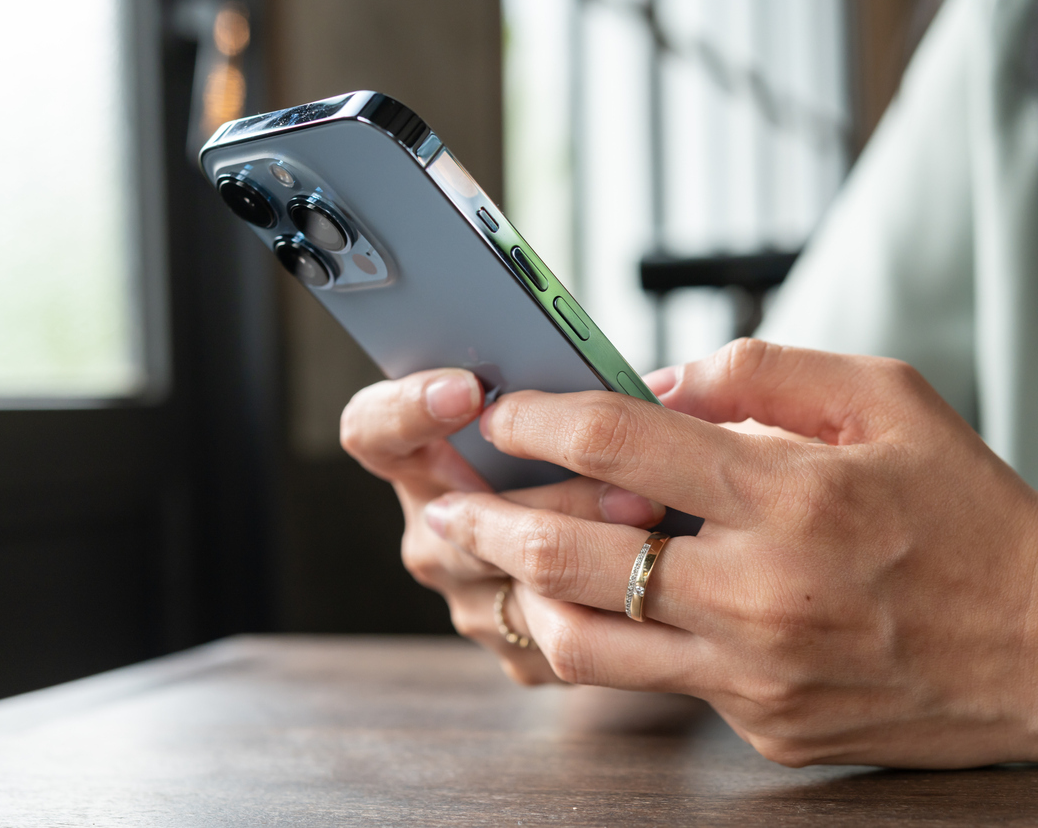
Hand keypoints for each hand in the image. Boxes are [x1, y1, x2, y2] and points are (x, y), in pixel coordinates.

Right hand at [339, 368, 663, 684]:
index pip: (372, 431)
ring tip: (658, 511)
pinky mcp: (521, 650)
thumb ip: (583, 387)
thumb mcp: (583, 404)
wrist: (632, 542)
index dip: (407, 409)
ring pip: (522, 577)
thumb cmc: (597, 449)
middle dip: (554, 492)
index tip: (468, 388)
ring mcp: (471, 598)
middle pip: (464, 516)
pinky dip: (618, 596)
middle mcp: (434, 532)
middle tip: (626, 477)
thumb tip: (646, 389)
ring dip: (597, 543)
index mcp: (422, 456)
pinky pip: (565, 630)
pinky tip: (665, 564)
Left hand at [422, 339, 1037, 767]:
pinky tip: (584, 607)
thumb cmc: (967, 507)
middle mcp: (763, 590)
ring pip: (584, 643)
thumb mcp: (886, 398)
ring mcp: (756, 672)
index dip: (540, 419)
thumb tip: (659, 381)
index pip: (623, 445)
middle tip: (448, 498)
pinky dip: (605, 640)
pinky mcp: (760, 724)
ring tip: (492, 561)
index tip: (502, 410)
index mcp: (793, 493)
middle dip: (489, 519)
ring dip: (519, 596)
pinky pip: (651, 683)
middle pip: (572, 556)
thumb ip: (765, 371)